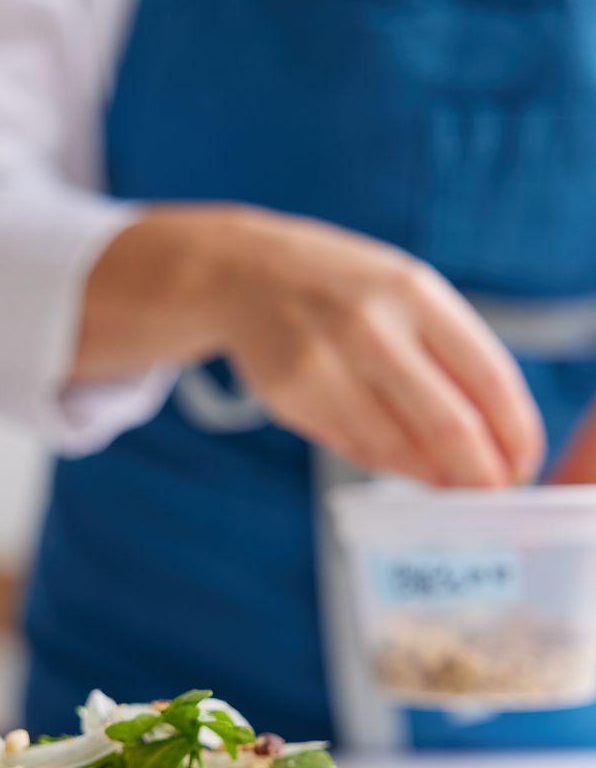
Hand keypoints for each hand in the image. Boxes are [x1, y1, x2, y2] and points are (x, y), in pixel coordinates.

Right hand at [74, 206, 544, 486]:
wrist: (246, 274)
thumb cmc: (345, 288)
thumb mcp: (407, 293)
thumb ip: (450, 356)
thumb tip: (493, 443)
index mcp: (414, 292)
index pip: (487, 377)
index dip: (514, 433)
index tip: (520, 464)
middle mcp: (369, 327)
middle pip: (447, 426)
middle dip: (478, 474)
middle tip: (489, 493)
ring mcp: (325, 365)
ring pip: (398, 449)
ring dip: (432, 476)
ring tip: (447, 481)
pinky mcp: (292, 398)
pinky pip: (356, 449)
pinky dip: (387, 463)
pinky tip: (401, 460)